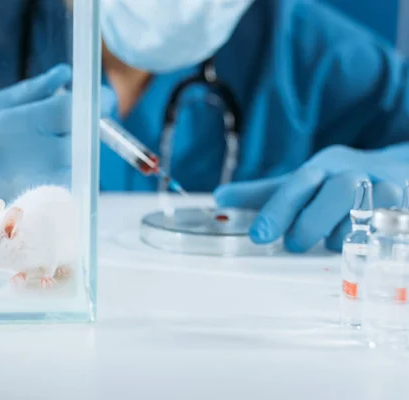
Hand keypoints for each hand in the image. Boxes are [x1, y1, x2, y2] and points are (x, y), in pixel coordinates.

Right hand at [0, 64, 116, 235]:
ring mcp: (19, 190)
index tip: (103, 105)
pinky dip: (60, 183)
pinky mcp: (19, 213)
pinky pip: (54, 196)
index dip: (95, 108)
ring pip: (71, 173)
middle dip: (90, 136)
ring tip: (60, 154)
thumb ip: (29, 93)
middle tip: (86, 130)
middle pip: (79, 145)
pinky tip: (44, 179)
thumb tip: (66, 77)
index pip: (70, 114)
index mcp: (8, 124)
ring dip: (77, 161)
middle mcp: (17, 157)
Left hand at [214, 146, 407, 251]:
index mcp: (323, 166)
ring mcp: (385, 188)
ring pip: (366, 214)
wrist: (398, 167)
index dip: (277, 210)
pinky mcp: (405, 205)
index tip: (258, 236)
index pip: (297, 184)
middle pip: (335, 194)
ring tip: (331, 239)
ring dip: (343, 235)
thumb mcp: (301, 182)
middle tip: (295, 243)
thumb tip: (219, 197)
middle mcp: (354, 173)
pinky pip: (388, 228)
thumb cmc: (338, 180)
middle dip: (312, 223)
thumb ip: (263, 194)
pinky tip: (362, 240)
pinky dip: (372, 239)